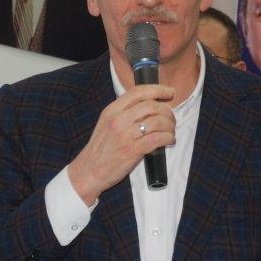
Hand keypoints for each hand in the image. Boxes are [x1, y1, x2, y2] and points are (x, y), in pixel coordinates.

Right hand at [67, 84, 175, 204]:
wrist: (89, 170)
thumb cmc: (100, 149)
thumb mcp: (107, 123)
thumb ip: (124, 113)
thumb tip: (149, 106)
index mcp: (112, 110)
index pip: (138, 92)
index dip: (158, 90)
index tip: (170, 92)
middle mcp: (118, 120)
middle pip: (151, 106)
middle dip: (167, 111)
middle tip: (171, 119)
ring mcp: (125, 135)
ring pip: (157, 122)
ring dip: (169, 126)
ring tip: (170, 131)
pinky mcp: (132, 150)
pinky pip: (157, 139)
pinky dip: (168, 138)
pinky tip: (169, 140)